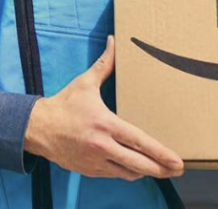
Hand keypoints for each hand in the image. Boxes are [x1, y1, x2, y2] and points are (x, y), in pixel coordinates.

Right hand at [24, 35, 183, 180]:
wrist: (38, 129)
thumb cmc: (64, 105)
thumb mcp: (84, 83)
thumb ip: (104, 64)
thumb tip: (114, 41)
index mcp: (105, 124)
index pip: (139, 142)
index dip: (160, 153)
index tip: (177, 160)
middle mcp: (102, 146)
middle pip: (139, 164)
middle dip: (162, 169)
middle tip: (178, 169)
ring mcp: (96, 162)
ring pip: (129, 173)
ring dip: (146, 171)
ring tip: (160, 169)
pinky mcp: (90, 171)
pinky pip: (115, 175)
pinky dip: (127, 172)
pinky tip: (135, 167)